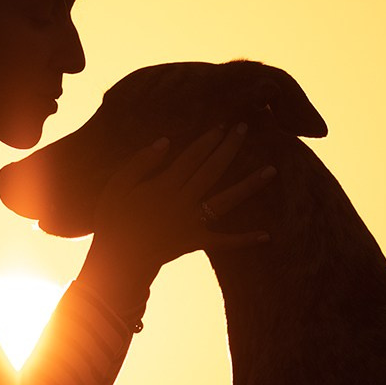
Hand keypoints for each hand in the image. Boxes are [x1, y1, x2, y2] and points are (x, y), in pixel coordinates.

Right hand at [76, 124, 274, 306]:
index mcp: (164, 186)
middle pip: (213, 170)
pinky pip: (223, 241)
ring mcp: (192, 222)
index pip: (193, 156)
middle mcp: (183, 201)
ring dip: (250, 185)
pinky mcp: (195, 241)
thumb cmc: (113, 220)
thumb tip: (165, 142)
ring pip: (226, 200)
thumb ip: (140, 162)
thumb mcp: (117, 186)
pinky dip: (244, 239)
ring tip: (272, 170)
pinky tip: (266, 235)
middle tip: (245, 128)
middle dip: (230, 147)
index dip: (209, 139)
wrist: (117, 260)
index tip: (223, 124)